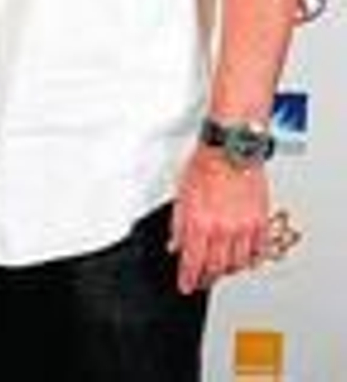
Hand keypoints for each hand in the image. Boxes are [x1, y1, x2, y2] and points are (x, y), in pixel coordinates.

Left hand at [169, 146, 271, 292]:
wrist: (230, 150)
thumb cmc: (204, 166)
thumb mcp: (181, 195)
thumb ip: (179, 225)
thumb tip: (175, 245)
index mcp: (200, 222)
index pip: (193, 261)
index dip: (188, 278)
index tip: (186, 286)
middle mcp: (223, 229)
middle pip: (216, 267)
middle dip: (207, 278)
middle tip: (203, 281)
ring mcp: (244, 227)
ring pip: (238, 263)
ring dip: (228, 270)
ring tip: (221, 269)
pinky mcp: (260, 222)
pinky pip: (258, 250)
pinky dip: (250, 259)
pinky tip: (244, 258)